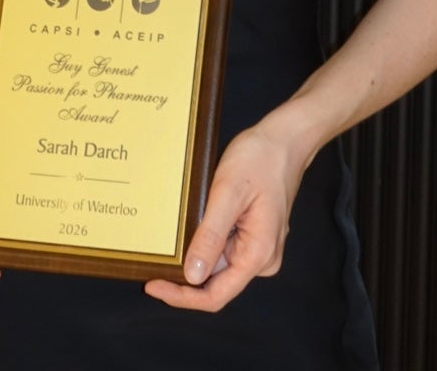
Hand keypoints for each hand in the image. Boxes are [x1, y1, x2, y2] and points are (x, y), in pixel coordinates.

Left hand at [144, 121, 304, 311]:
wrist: (284, 139)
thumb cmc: (260, 159)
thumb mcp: (228, 193)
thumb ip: (211, 236)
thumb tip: (192, 276)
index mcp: (257, 254)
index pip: (216, 295)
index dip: (182, 297)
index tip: (153, 285)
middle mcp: (261, 259)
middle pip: (216, 283)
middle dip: (184, 277)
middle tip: (152, 265)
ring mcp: (259, 248)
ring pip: (218, 265)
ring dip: (194, 257)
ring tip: (167, 244)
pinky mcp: (254, 235)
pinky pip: (225, 248)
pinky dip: (205, 243)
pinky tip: (189, 229)